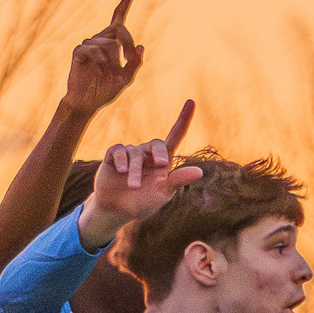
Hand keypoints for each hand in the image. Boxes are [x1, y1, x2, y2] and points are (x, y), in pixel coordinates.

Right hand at [63, 0, 143, 117]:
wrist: (86, 103)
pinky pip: (94, 50)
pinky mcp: (79, 52)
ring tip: (110, 75)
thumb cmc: (104, 90)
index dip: (126, 0)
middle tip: (128, 59)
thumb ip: (134, 64)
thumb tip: (140, 47)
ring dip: (114, 61)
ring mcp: (88, 44)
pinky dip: (101, 62)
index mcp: (112, 42)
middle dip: (128, 42)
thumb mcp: (126, 79)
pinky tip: (100, 71)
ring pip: (109, 43)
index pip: (119, 17)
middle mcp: (100, 39)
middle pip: (119, 29)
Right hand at [78, 100, 203, 246]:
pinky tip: (121, 171)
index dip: (183, 120)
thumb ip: (178, 180)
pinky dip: (121, 159)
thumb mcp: (162, 193)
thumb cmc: (142, 203)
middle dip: (158, 154)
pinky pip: (119, 150)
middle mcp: (147, 154)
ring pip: (135, 153)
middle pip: (156, 144)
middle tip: (160, 165)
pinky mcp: (113, 157)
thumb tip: (200, 172)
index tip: (191, 101)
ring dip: (134, 170)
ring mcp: (130, 154)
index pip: (175, 136)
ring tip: (133, 186)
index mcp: (163, 161)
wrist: (116, 211)